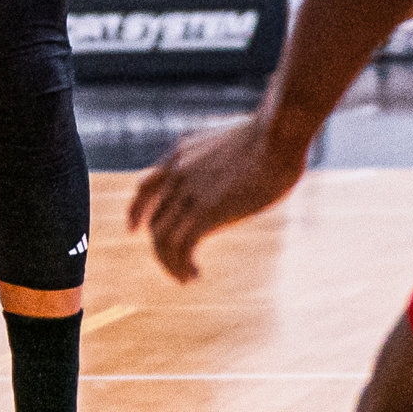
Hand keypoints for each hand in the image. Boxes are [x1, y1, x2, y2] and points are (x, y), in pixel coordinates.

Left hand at [124, 115, 309, 281]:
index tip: (134, 229)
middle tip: (178, 266)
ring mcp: (189, 191)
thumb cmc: (269, 136)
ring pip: (161, 238)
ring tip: (186, 277)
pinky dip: (183, 265)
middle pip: (154, 219)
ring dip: (171, 264)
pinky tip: (196, 274)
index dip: (137, 211)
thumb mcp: (230, 140)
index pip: (145, 186)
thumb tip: (230, 168)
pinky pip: (181, 247)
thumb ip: (217, 157)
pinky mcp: (206, 210)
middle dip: (161, 247)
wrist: (277, 134)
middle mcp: (177, 172)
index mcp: (180, 153)